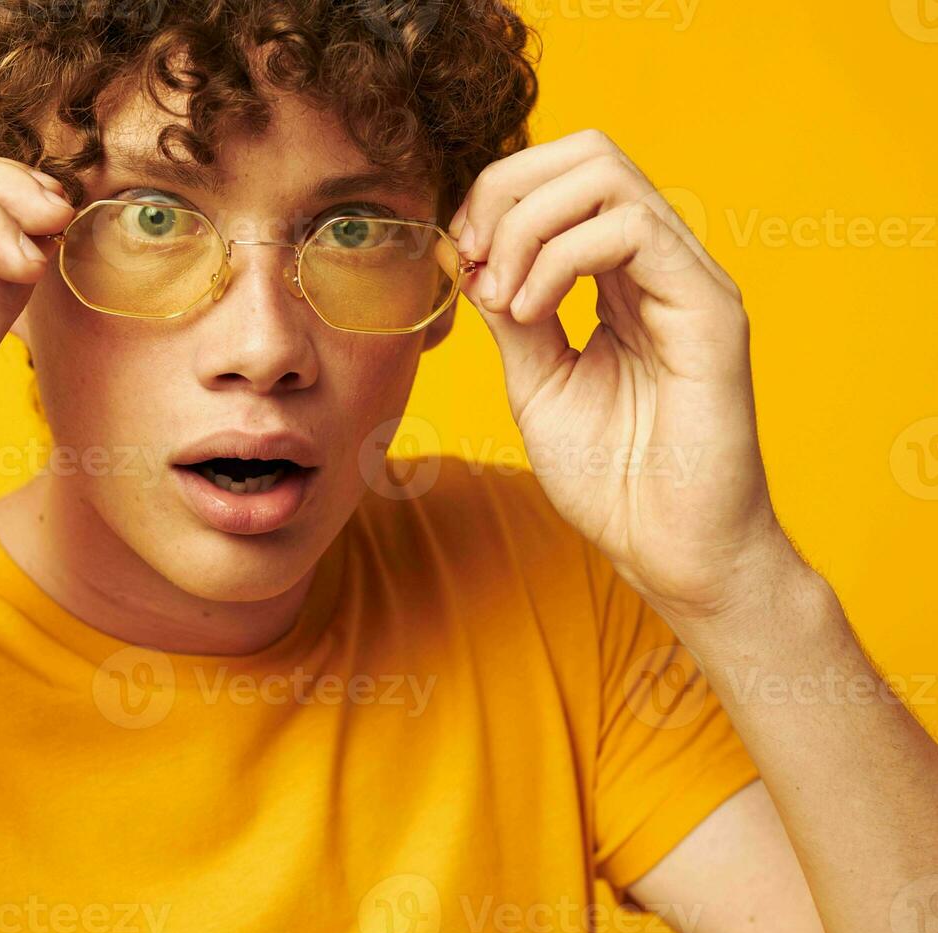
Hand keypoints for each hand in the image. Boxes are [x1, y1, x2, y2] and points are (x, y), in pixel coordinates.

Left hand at [449, 129, 793, 620]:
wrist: (670, 548)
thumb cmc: (610, 477)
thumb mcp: (535, 379)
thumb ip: (510, 311)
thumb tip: (471, 254)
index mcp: (620, 276)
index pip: (562, 178)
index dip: (495, 198)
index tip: (456, 258)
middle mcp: (660, 263)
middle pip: (588, 151)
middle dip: (506, 190)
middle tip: (473, 259)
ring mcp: (689, 278)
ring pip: (607, 174)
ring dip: (527, 226)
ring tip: (504, 299)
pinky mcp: (711, 307)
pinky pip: (632, 229)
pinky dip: (560, 258)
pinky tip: (530, 313)